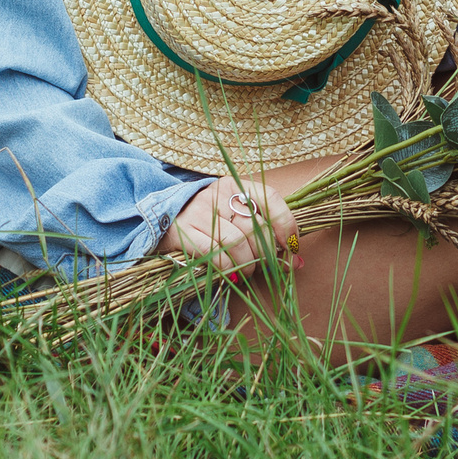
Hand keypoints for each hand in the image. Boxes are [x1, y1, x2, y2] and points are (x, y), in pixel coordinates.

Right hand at [157, 175, 300, 275]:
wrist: (161, 220)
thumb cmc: (208, 222)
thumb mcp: (236, 219)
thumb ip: (265, 235)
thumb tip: (296, 262)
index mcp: (236, 185)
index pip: (271, 198)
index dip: (286, 224)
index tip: (292, 246)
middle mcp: (218, 194)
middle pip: (256, 227)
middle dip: (268, 254)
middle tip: (267, 266)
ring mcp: (199, 211)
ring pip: (238, 242)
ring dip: (249, 264)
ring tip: (248, 272)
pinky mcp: (184, 231)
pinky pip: (217, 255)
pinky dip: (229, 268)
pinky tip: (231, 273)